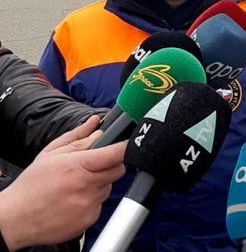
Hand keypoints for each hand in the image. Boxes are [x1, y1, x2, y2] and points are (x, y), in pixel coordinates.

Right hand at [0, 116, 125, 250]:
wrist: (17, 218)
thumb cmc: (32, 185)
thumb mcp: (50, 154)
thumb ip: (77, 137)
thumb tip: (95, 123)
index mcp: (77, 166)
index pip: (115, 153)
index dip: (125, 147)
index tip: (129, 144)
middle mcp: (86, 185)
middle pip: (118, 170)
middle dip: (109, 165)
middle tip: (90, 167)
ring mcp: (89, 204)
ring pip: (109, 187)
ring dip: (99, 184)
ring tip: (76, 186)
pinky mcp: (90, 219)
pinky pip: (101, 205)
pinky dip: (92, 201)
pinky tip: (74, 200)